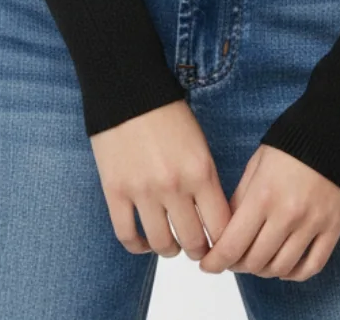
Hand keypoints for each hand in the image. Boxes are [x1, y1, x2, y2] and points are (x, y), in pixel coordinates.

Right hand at [90, 100, 231, 259]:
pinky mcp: (116, 192)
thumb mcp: (199, 144)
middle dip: (199, 251)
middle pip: (193, 241)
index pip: (221, 226)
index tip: (222, 246)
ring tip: (172, 245)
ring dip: (170, 250)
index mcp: (201, 171)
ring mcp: (143, 191)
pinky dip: (139, 246)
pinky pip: (128, 235)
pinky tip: (145, 242)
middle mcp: (174, 186)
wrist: (127, 89)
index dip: (224, 243)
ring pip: (162, 243)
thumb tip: (212, 219)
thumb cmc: (167, 113)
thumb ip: (206, 181)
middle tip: (198, 249)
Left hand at [198, 144, 339, 281]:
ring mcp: (312, 224)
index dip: (216, 261)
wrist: (334, 131)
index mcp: (263, 195)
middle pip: (255, 261)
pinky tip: (283, 266)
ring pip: (281, 268)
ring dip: (263, 270)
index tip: (208, 265)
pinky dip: (294, 273)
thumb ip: (240, 199)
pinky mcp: (333, 228)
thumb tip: (226, 231)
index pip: (232, 245)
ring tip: (257, 261)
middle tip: (233, 259)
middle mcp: (288, 214)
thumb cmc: (291, 145)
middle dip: (237, 265)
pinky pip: (311, 266)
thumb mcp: (256, 165)